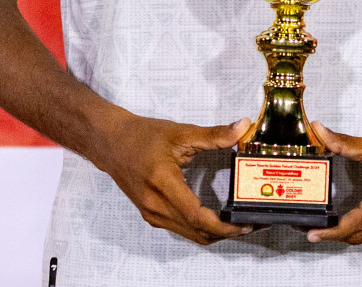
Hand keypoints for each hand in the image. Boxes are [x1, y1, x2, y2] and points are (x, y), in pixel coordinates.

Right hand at [93, 115, 253, 245]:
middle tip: (251, 223)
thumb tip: (242, 128)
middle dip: (227, 232)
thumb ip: (214, 134)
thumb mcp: (181, 132)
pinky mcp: (151, 215)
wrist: (111, 142)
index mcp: (162, 183)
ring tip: (238, 223)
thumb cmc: (142, 136)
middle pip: (197, 231)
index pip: (196, 215)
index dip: (223, 225)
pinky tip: (217, 220)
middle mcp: (155, 205)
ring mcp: (152, 213)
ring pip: (191, 234)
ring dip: (216, 233)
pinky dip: (202, 229)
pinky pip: (182, 230)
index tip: (244, 222)